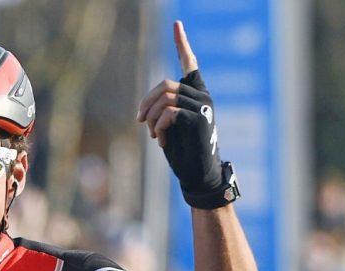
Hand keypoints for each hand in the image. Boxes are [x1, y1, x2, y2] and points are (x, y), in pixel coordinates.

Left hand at [137, 21, 231, 207]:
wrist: (197, 173)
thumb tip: (150, 105)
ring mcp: (203, 106)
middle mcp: (203, 95)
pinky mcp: (199, 119)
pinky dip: (159, 127)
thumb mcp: (171, 126)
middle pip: (165, 85)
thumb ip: (165, 109)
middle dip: (146, 103)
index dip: (182, 44)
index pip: (189, 63)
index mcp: (196, 94)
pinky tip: (162, 141)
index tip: (176, 24)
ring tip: (154, 134)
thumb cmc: (183, 151)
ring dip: (151, 118)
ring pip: (165, 99)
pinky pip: (169, 112)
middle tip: (141, 122)